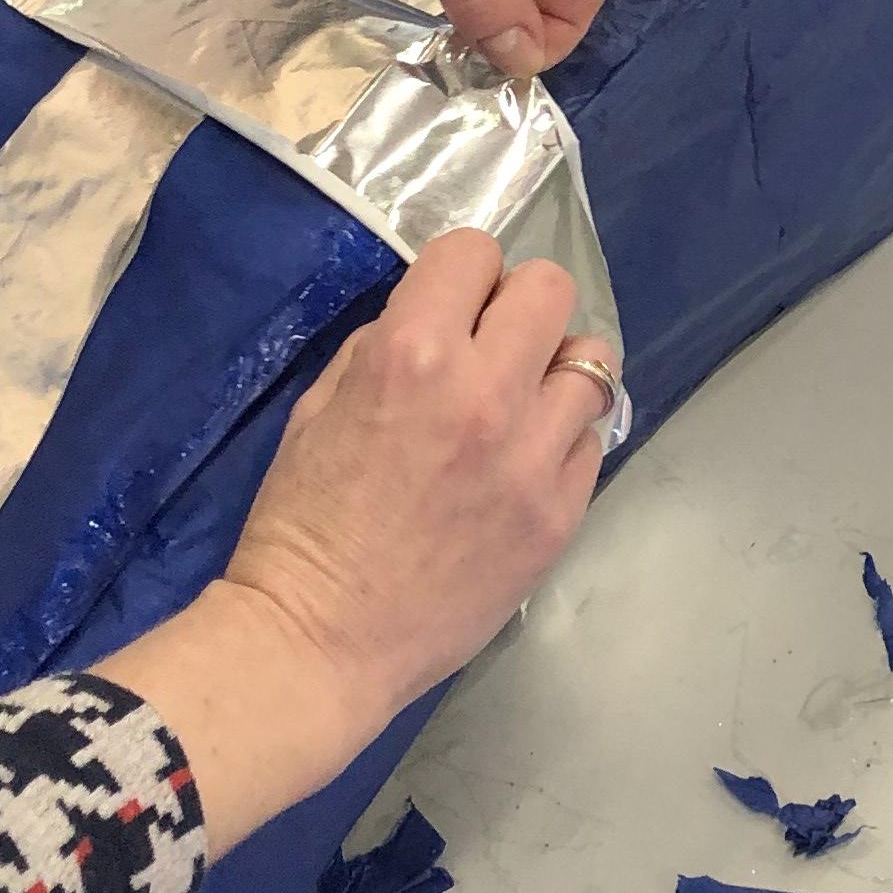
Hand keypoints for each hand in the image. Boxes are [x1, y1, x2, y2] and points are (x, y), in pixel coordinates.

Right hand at [98, 232, 614, 853]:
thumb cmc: (300, 524)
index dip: (459, 276)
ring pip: (592, 362)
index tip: (450, 308)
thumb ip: (383, 347)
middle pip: (549, 289)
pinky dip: (565, 438)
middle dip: (517, 307)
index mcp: (411, 354)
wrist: (320, 641)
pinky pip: (592, 439)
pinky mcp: (562, 512)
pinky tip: (528, 463)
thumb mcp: (318, 408)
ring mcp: (534, 456)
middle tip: (493, 347)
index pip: (474, 251)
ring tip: (524, 405)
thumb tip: (439, 320)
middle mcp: (486, 391)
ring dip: (555, 372)